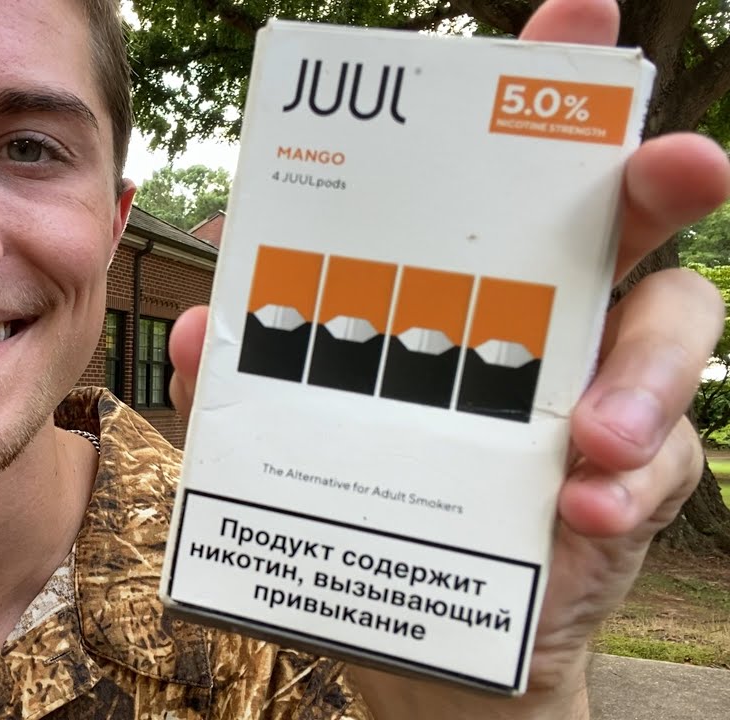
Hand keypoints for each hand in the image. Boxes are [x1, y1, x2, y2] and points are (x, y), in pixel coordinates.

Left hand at [168, 0, 729, 715]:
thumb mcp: (283, 436)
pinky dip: (629, 483)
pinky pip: (664, 460)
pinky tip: (577, 510)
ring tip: (589, 443)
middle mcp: (552, 318)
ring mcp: (602, 392)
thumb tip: (198, 324)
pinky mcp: (635, 477)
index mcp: (468, 284)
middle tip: (683, 163)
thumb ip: (242, 377)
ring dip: (645, 378)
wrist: (419, 631)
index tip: (577, 17)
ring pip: (673, 333)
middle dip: (663, 177)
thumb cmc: (360, 503)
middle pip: (629, 221)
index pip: (513, 174)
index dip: (551, 92)